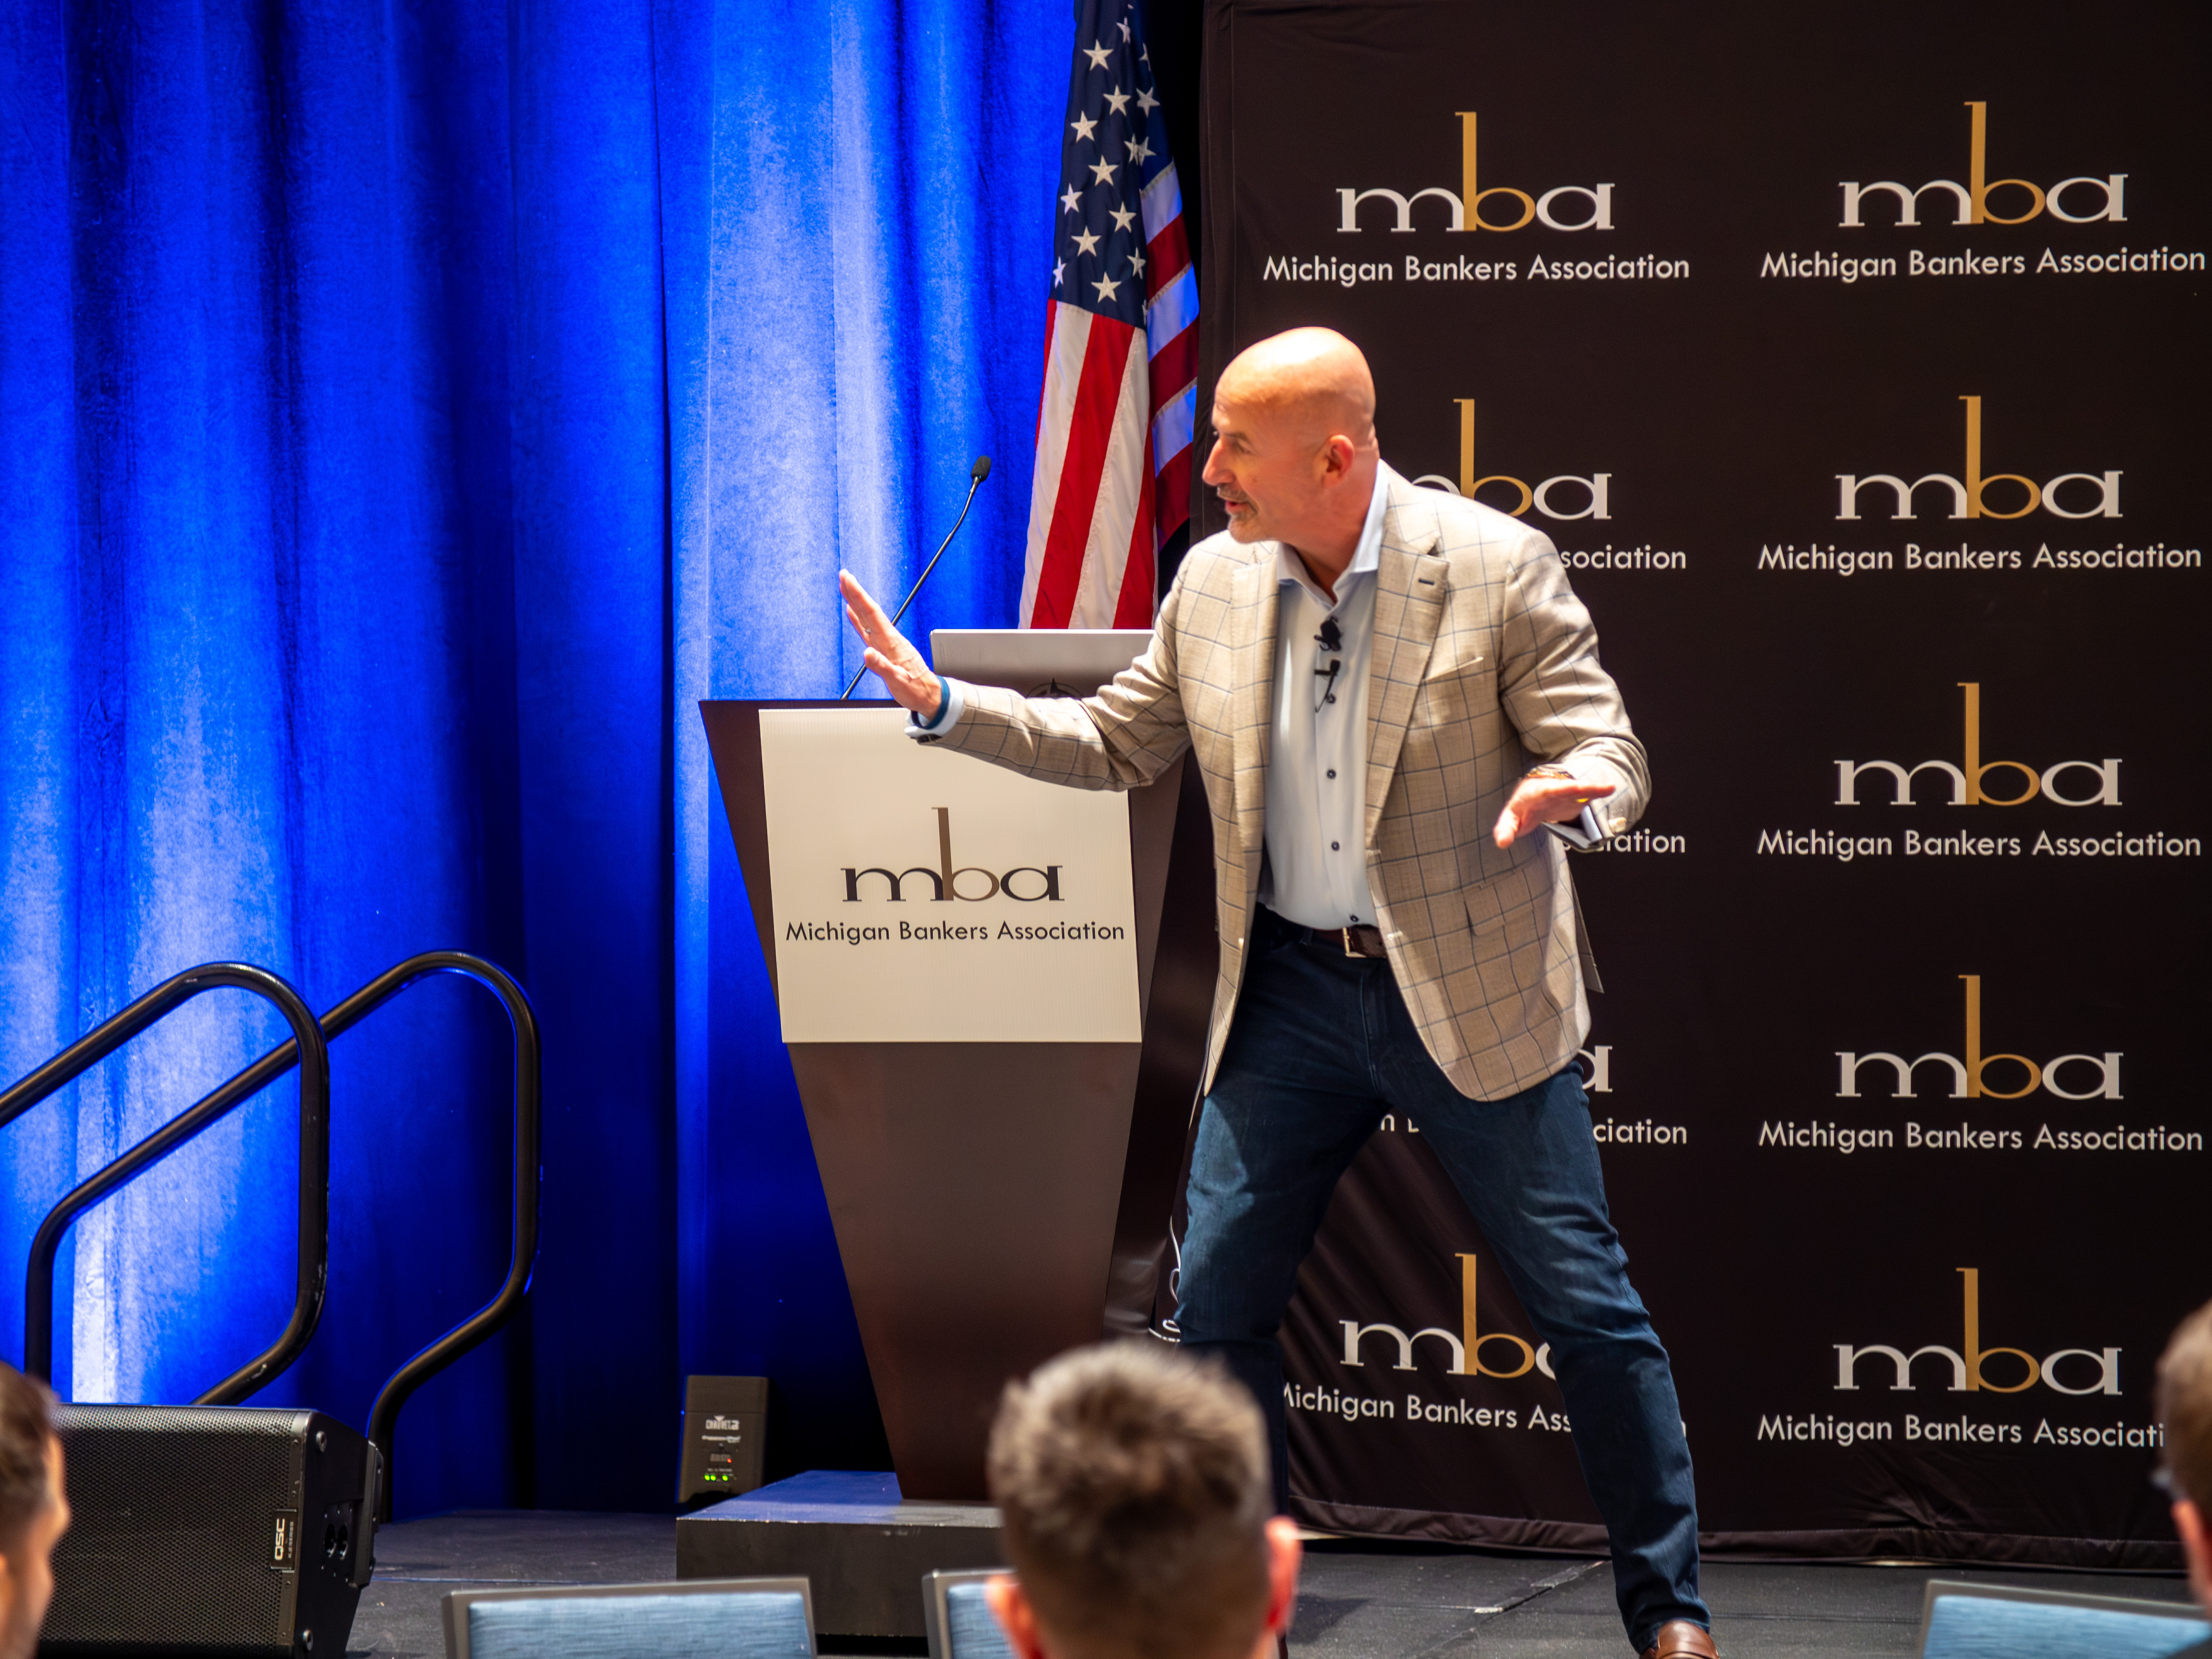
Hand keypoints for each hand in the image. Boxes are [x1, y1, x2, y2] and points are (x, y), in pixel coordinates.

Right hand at [839, 570, 941, 718]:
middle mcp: (888, 639)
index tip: (847, 580)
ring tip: (845, 587)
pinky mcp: (884, 649)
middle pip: (869, 611)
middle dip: (855, 593)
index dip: (859, 596)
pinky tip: (852, 612)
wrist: (930, 694)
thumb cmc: (916, 689)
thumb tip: (867, 653)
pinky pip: (868, 630)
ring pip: (867, 618)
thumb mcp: (898, 682)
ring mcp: (885, 643)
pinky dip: (858, 619)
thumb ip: (882, 667)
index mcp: (891, 643)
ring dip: (856, 602)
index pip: (872, 614)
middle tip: (843, 575)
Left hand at [1493, 774, 1615, 848]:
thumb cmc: (1522, 809)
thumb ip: (1505, 830)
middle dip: (1573, 788)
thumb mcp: (1511, 819)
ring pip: (1578, 789)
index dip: (1549, 792)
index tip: (1561, 791)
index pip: (1541, 792)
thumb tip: (1502, 844)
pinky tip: (1610, 789)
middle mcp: (1550, 790)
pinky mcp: (1575, 798)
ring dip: (1590, 789)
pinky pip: (1588, 794)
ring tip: (1608, 788)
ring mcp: (1564, 793)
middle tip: (1581, 788)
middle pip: (1562, 788)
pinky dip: (1598, 792)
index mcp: (1533, 793)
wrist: (1534, 796)